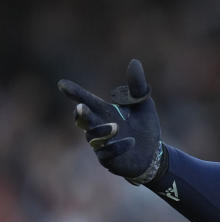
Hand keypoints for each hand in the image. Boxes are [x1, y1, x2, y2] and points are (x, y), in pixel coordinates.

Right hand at [57, 59, 164, 183]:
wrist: (154, 154)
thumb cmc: (144, 127)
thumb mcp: (144, 104)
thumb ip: (137, 86)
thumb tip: (135, 62)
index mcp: (103, 112)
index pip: (86, 100)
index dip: (75, 92)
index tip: (63, 84)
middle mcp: (98, 127)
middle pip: (82, 120)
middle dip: (81, 114)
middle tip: (81, 107)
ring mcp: (101, 145)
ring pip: (92, 137)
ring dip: (103, 131)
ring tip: (116, 127)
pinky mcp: (108, 160)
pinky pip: (106, 154)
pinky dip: (117, 147)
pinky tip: (131, 142)